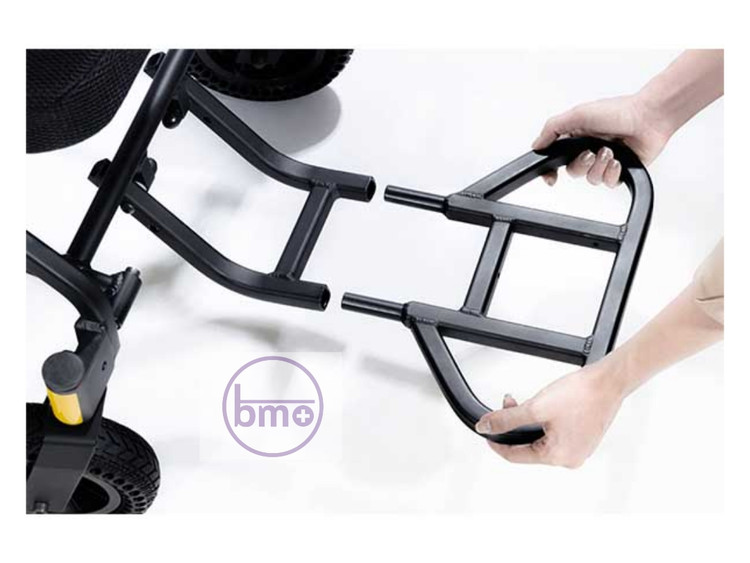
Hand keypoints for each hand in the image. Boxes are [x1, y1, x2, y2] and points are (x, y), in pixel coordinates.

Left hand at [475, 356, 626, 467]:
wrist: (608, 381)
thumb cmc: (582, 395)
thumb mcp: (535, 408)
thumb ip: (507, 420)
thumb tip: (486, 427)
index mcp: (559, 457)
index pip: (516, 456)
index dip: (497, 443)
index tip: (487, 432)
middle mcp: (570, 458)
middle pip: (528, 446)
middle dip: (514, 425)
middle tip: (508, 404)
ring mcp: (578, 448)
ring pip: (541, 439)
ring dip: (528, 421)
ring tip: (526, 401)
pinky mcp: (583, 437)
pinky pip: (554, 434)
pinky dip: (543, 421)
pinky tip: (542, 406)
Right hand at [533, 95, 672, 187]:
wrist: (649, 118)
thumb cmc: (618, 111)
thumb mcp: (577, 114)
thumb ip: (552, 129)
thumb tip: (536, 145)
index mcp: (575, 137)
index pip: (555, 159)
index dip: (550, 171)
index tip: (551, 177)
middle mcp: (588, 149)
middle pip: (572, 171)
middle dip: (581, 164)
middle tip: (591, 152)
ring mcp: (604, 161)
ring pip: (590, 179)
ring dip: (599, 166)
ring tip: (610, 151)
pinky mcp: (620, 171)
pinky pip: (608, 183)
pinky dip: (612, 172)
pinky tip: (619, 160)